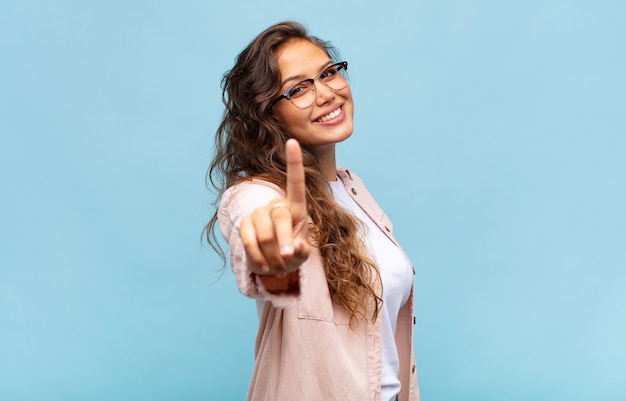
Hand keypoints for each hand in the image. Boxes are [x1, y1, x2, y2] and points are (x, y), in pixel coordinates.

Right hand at [239, 139, 309, 277]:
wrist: (274, 264)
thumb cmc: (293, 254)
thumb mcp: (302, 254)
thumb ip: (301, 251)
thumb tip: (293, 249)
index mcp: (296, 208)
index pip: (295, 183)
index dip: (294, 163)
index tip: (292, 141)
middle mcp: (276, 206)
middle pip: (280, 217)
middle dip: (285, 241)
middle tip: (289, 259)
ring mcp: (258, 215)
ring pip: (264, 233)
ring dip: (273, 256)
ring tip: (280, 268)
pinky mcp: (245, 226)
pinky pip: (249, 242)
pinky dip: (259, 259)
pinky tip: (266, 268)